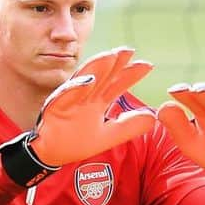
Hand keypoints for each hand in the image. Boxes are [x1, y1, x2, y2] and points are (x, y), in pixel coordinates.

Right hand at [30, 47, 154, 167]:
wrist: (51, 154)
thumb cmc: (76, 141)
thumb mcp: (107, 136)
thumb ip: (128, 127)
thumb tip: (153, 118)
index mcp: (98, 100)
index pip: (117, 83)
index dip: (131, 75)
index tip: (147, 66)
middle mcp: (85, 95)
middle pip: (102, 76)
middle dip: (114, 63)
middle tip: (128, 51)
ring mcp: (69, 99)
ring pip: (84, 80)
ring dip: (96, 67)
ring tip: (109, 56)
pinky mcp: (54, 107)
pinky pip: (64, 96)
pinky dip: (74, 88)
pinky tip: (87, 81)